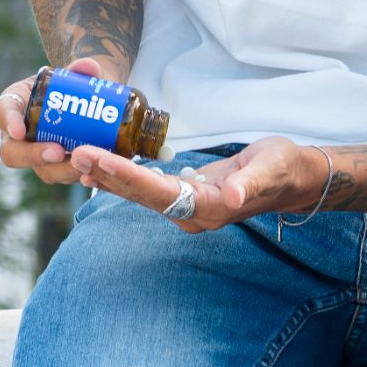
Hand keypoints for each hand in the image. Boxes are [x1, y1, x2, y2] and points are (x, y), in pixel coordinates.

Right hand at [0, 57, 103, 185]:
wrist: (86, 101)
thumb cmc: (68, 85)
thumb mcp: (71, 74)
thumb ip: (80, 69)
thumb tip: (89, 67)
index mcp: (15, 103)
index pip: (2, 111)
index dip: (8, 122)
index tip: (19, 130)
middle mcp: (18, 134)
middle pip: (12, 152)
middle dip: (33, 155)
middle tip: (57, 152)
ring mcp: (37, 154)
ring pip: (41, 170)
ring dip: (61, 170)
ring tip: (83, 164)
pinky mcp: (57, 166)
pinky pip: (62, 175)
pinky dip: (78, 175)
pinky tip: (93, 173)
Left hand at [70, 135, 322, 233]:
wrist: (291, 177)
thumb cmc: (283, 168)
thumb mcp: (270, 168)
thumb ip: (248, 183)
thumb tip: (230, 197)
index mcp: (210, 208)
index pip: (159, 192)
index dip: (127, 176)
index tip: (99, 159)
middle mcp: (192, 214)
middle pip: (142, 195)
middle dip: (109, 174)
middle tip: (75, 153)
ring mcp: (187, 208)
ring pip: (140, 194)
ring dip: (110, 176)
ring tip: (79, 158)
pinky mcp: (185, 197)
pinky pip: (148, 188)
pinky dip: (124, 176)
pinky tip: (104, 166)